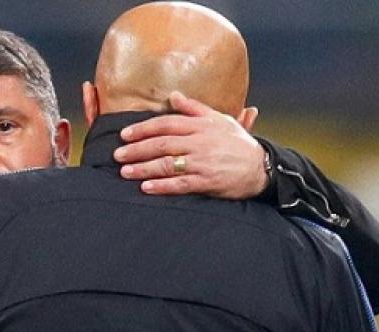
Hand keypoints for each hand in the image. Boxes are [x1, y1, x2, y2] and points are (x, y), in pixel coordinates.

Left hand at [114, 91, 268, 198]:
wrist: (261, 167)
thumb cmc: (238, 143)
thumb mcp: (219, 119)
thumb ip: (194, 108)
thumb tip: (173, 96)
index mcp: (201, 125)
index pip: (166, 124)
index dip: (143, 129)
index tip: (125, 134)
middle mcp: (200, 142)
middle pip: (163, 144)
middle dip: (137, 149)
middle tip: (118, 155)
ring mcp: (203, 163)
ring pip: (168, 164)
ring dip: (144, 168)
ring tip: (125, 171)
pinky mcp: (207, 182)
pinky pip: (180, 184)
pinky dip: (162, 186)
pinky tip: (146, 188)